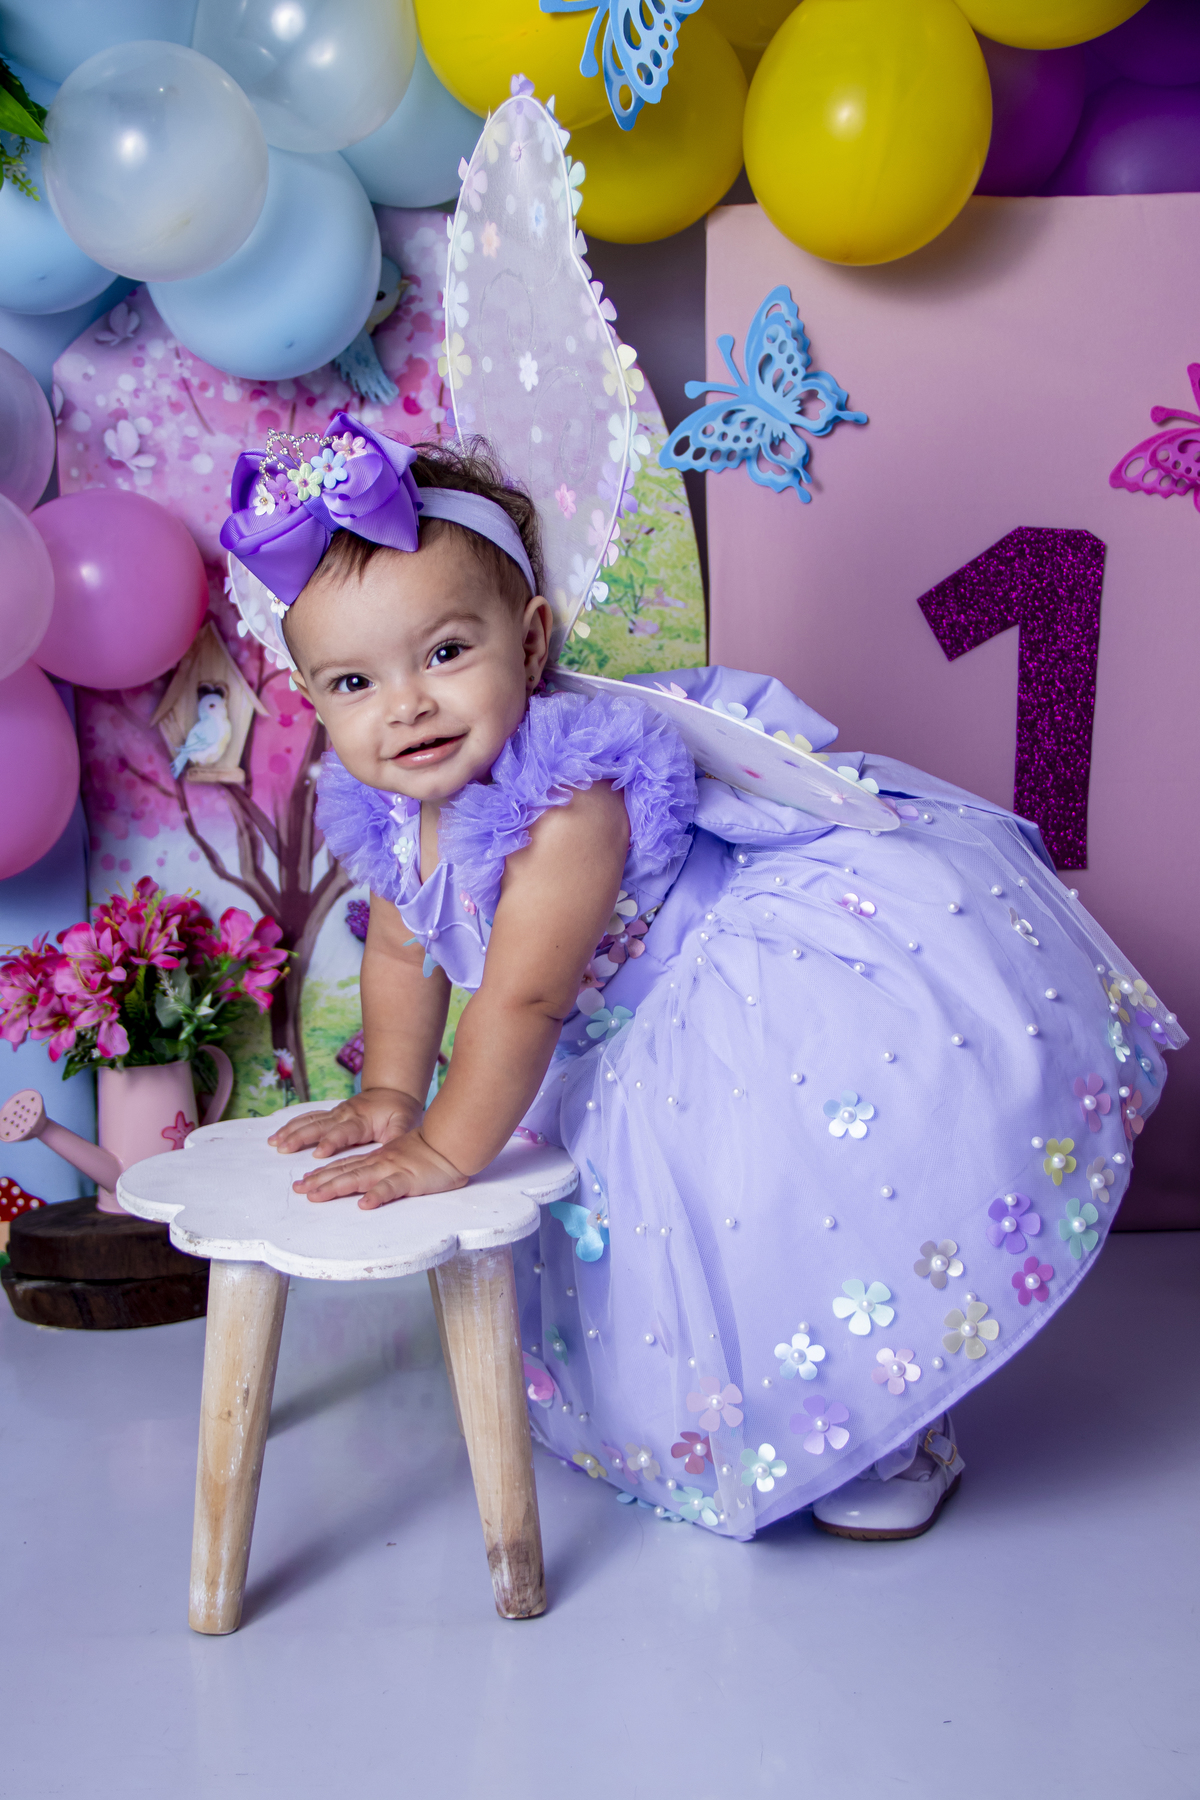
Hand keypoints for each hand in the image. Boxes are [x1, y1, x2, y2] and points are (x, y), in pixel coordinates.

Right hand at [268, 1087, 423, 1160]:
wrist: (393, 1091)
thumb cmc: (400, 1111)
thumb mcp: (404, 1123)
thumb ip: (397, 1136)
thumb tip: (393, 1150)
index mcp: (361, 1120)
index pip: (343, 1132)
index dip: (331, 1142)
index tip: (318, 1153)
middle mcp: (344, 1115)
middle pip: (319, 1126)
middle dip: (300, 1137)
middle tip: (283, 1148)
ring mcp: (335, 1113)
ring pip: (309, 1121)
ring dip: (291, 1131)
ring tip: (274, 1143)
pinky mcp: (331, 1114)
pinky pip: (308, 1118)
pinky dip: (292, 1125)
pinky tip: (278, 1135)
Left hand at [291, 1127, 467, 1209]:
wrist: (451, 1142)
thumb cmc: (430, 1151)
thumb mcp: (401, 1157)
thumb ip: (385, 1167)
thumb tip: (368, 1183)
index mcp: (378, 1158)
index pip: (346, 1166)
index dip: (324, 1173)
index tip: (305, 1182)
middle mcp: (379, 1162)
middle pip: (344, 1172)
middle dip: (319, 1181)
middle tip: (298, 1190)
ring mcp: (392, 1169)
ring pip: (358, 1178)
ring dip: (336, 1186)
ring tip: (317, 1196)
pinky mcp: (409, 1179)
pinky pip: (390, 1188)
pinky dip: (376, 1196)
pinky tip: (364, 1204)